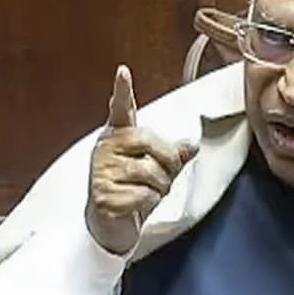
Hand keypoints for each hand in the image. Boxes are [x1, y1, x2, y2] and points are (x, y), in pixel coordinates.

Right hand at [86, 65, 197, 253]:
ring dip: (159, 188)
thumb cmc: (131, 190)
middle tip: (161, 177)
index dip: (122, 90)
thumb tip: (192, 146)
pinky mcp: (102, 194)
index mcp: (119, 136)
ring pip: (151, 173)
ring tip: (146, 192)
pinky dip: (149, 204)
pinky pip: (144, 195)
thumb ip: (173, 155)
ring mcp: (101, 170)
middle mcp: (106, 148)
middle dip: (167, 164)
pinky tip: (136, 205)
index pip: (121, 109)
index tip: (123, 72)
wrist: (109, 223)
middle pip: (151, 143)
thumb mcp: (157, 170)